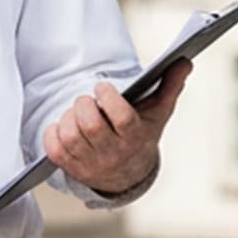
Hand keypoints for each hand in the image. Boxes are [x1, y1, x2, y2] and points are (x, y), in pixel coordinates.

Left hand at [43, 63, 189, 195]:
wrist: (128, 176)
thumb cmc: (141, 136)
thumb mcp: (158, 113)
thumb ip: (170, 85)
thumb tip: (184, 61)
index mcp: (134, 137)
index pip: (121, 117)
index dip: (107, 97)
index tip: (102, 87)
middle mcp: (113, 153)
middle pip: (90, 125)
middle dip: (83, 104)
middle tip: (87, 100)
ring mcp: (91, 163)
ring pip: (70, 136)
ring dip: (67, 117)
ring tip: (76, 113)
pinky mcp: (72, 169)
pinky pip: (54, 149)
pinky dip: (53, 133)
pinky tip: (64, 126)